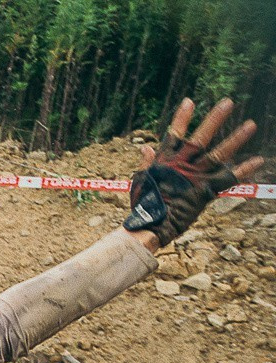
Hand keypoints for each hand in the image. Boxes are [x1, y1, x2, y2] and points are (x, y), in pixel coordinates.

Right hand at [124, 98, 262, 247]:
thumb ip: (146, 163)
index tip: (190, 101)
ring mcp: (195, 177)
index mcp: (165, 161)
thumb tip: (146, 147)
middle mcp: (182, 165)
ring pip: (219, 154)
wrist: (150, 226)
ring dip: (235, 139)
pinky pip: (228, 179)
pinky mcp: (205, 191)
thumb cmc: (142, 205)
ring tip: (250, 125)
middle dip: (215, 119)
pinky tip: (258, 160)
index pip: (174, 134)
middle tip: (228, 103)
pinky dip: (244, 170)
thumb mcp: (140, 181)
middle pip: (201, 137)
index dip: (182, 117)